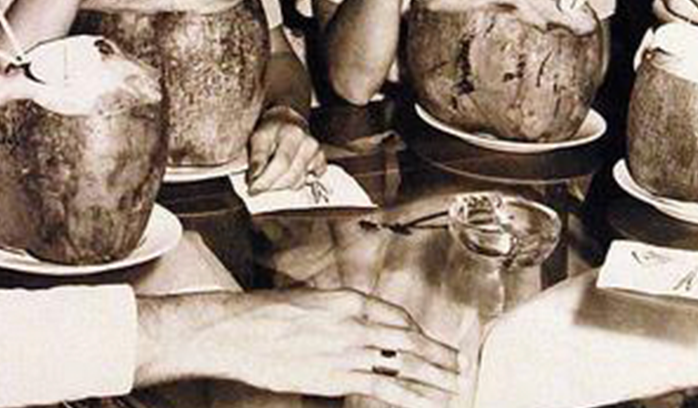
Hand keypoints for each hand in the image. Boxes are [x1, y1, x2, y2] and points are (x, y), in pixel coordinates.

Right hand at [148, 289, 461, 407]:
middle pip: (409, 339)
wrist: (239, 331)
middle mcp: (356, 323)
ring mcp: (349, 351)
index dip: (417, 331)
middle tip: (458, 363)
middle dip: (437, 353)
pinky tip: (426, 402)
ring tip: (452, 385)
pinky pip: (385, 387)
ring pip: (404, 364)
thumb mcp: (309, 303)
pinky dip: (410, 396)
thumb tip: (353, 329)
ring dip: (433, 376)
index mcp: (349, 300)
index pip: (396, 316)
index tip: (427, 341)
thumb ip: (336, 315)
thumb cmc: (265, 315)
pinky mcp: (339, 377)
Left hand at [247, 105, 325, 191]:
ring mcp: (317, 154)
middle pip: (290, 176)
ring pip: (298, 182)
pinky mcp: (321, 162)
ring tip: (271, 176)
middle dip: (271, 185)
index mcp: (293, 133)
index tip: (253, 189)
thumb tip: (255, 177)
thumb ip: (257, 157)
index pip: (281, 163)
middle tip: (257, 184)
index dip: (266, 180)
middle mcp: (309, 143)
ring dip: (281, 185)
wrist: (287, 121)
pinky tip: (287, 174)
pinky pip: (308, 182)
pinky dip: (295, 183)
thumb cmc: (271, 129)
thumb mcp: (258, 137)